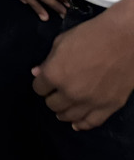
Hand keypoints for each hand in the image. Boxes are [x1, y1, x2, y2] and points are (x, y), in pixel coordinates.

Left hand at [32, 3, 133, 129]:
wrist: (124, 39)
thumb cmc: (90, 35)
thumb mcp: (61, 43)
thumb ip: (48, 61)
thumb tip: (36, 73)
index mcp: (55, 75)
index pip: (38, 88)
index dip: (40, 83)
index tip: (44, 81)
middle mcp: (70, 92)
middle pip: (53, 104)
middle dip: (51, 97)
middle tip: (55, 92)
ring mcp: (91, 102)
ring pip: (69, 116)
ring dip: (63, 112)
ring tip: (62, 108)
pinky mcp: (110, 106)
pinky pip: (92, 122)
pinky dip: (82, 124)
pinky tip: (76, 123)